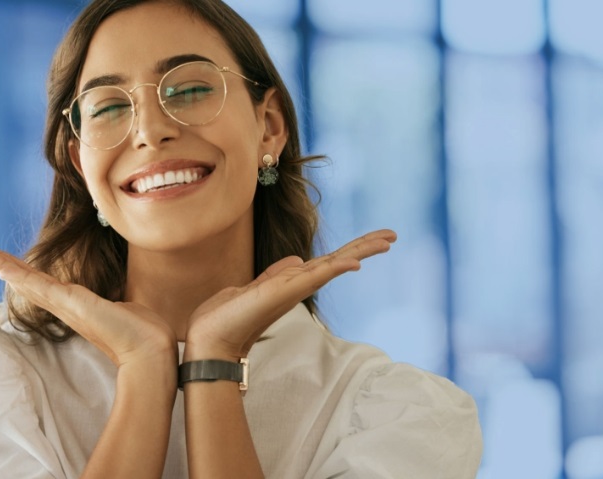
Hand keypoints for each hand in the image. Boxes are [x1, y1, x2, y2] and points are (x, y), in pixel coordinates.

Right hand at [0, 240, 177, 368]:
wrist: (150, 350)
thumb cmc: (142, 332)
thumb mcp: (124, 307)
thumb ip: (115, 302)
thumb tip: (122, 301)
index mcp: (74, 305)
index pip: (40, 282)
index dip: (19, 270)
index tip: (1, 262)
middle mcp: (64, 305)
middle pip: (23, 279)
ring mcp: (65, 305)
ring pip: (24, 279)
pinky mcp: (71, 303)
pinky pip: (39, 285)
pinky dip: (18, 274)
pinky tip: (0, 266)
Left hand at [185, 229, 396, 360]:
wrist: (209, 339)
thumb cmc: (227, 317)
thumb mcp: (254, 287)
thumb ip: (276, 274)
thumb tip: (296, 259)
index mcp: (292, 283)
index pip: (328, 261)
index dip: (351, 249)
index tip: (376, 239)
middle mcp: (298, 286)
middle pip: (338, 261)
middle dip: (365, 247)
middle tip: (393, 235)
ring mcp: (293, 289)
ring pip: (333, 265)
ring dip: (360, 251)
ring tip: (387, 240)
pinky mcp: (284, 292)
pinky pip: (316, 277)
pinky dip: (336, 268)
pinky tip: (355, 262)